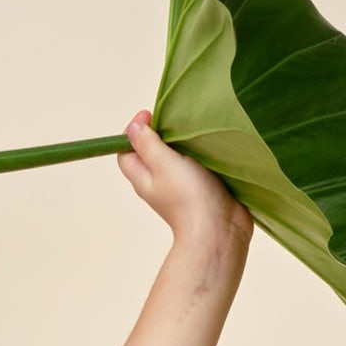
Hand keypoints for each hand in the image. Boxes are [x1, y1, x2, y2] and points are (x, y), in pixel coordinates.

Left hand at [117, 110, 251, 261]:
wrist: (219, 230)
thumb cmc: (188, 197)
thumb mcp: (163, 164)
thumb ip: (147, 145)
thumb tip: (132, 128)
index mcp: (143, 179)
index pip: (126, 151)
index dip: (133, 130)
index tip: (150, 115)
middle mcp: (158, 183)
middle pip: (149, 152)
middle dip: (158, 133)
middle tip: (174, 120)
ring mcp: (179, 187)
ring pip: (173, 158)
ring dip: (181, 142)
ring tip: (192, 130)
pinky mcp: (200, 188)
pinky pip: (194, 165)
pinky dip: (198, 152)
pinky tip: (208, 145)